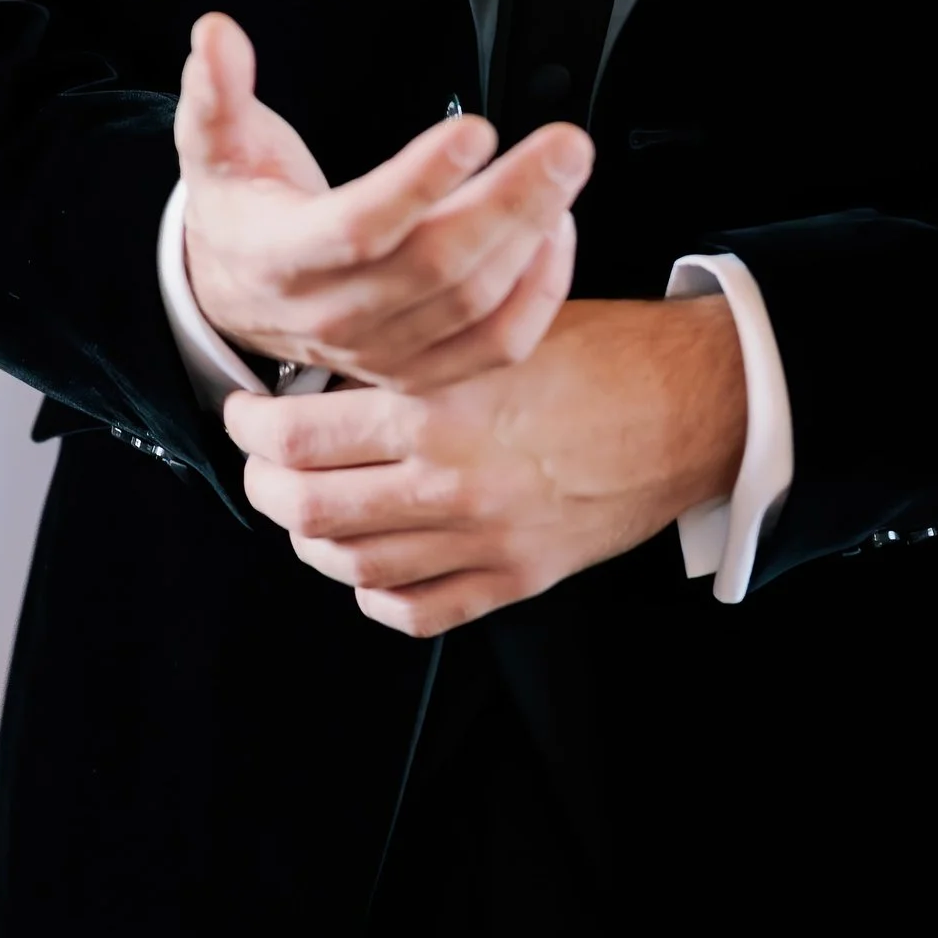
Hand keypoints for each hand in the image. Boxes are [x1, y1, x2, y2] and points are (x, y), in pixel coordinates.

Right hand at [176, 12, 592, 389]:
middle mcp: (334, 315)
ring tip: (564, 171)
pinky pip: (496, 347)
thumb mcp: (212, 146)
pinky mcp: (420, 371)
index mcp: (281, 258)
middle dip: (511, 202)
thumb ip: (216, 91)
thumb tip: (215, 33)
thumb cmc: (241, 207)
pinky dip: (540, 293)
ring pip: (474, 306)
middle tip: (566, 144)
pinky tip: (556, 231)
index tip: (477, 128)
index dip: (420, 181)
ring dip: (533, 236)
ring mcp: (381, 352)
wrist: (237, 295)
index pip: (358, 227)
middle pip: (436, 268)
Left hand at [223, 294, 748, 635]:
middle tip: (261, 465)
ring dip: (312, 539)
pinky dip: (376, 594)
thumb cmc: (603, 352)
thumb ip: (417, 350)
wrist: (691, 407)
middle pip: (309, 507)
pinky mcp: (514, 577)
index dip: (251, 427)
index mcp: (439, 406)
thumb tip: (331, 355)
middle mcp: (450, 480)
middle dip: (265, 488)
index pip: (299, 435)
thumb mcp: (497, 327)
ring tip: (306, 509)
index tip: (246, 412)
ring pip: (352, 565)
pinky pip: (417, 610)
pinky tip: (370, 566)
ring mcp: (481, 539)